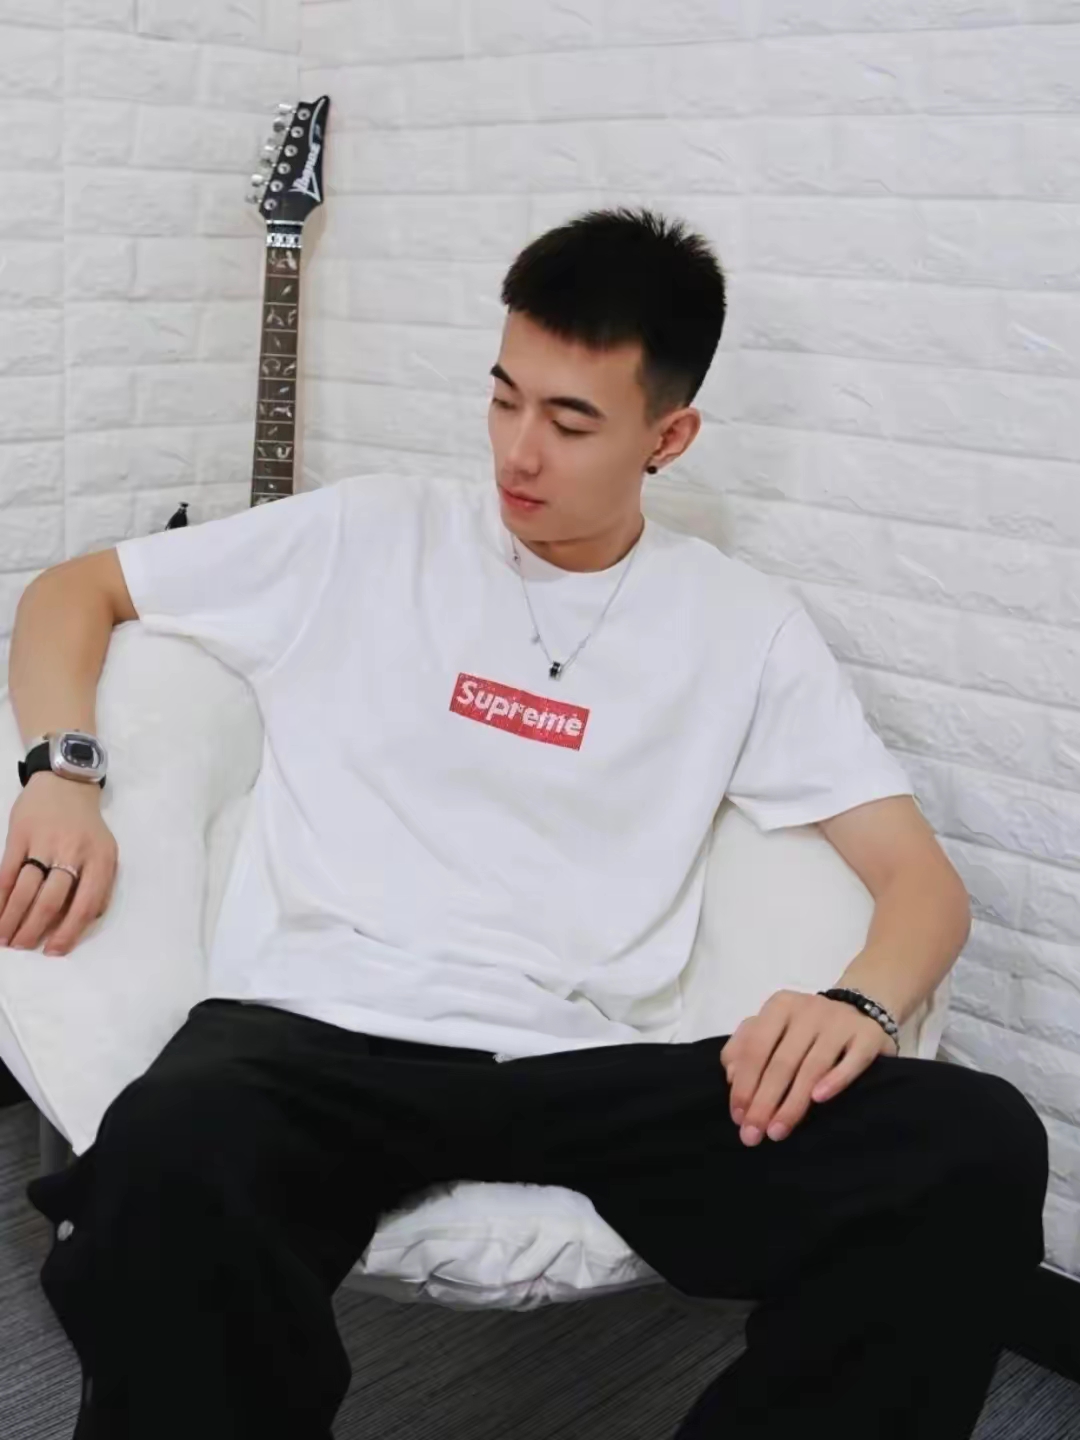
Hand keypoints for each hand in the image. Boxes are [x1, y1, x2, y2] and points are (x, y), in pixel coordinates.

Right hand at [0, 772, 117, 955]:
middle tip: (21, 947)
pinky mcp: (20, 835)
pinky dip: (0, 895)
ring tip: (4, 938)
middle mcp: (73, 852)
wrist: (66, 782)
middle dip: (33, 929)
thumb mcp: (105, 851)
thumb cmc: (87, 825)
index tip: (53, 951)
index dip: (68, 932)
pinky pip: (7, 872)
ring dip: (12, 917)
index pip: (84, 905)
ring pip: (26, 889)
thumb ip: (100, 884)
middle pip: (50, 900)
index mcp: (100, 860)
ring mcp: (44, 843)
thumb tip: (87, 920)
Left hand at [720, 989, 897, 1147]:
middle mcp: (809, 1010)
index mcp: (780, 1006)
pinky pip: (852, 1061)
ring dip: (793, 1102)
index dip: (745, 1083)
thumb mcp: (773, 1026)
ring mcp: (840, 1022)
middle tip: (753, 1135)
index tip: (738, 1117)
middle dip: (764, 1101)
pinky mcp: (868, 1036)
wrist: (863, 1008)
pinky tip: (819, 1100)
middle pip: (782, 1062)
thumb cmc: (807, 1026)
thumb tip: (731, 1076)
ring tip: (778, 1131)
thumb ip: (745, 1045)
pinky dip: (835, 1080)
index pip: (756, 1047)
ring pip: (812, 1067)